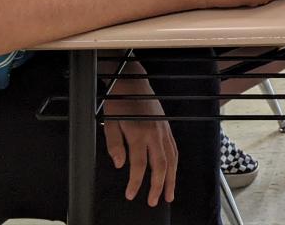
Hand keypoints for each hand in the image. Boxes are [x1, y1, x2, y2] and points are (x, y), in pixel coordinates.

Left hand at [102, 80, 177, 206]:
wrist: (132, 83)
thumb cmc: (119, 103)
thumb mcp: (110, 123)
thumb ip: (115, 145)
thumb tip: (120, 165)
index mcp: (139, 134)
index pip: (139, 165)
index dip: (135, 183)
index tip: (131, 195)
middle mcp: (155, 134)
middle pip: (160, 166)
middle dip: (159, 186)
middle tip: (154, 201)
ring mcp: (164, 130)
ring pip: (172, 159)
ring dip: (172, 178)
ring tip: (169, 194)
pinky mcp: (167, 127)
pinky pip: (174, 149)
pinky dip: (175, 163)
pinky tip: (173, 172)